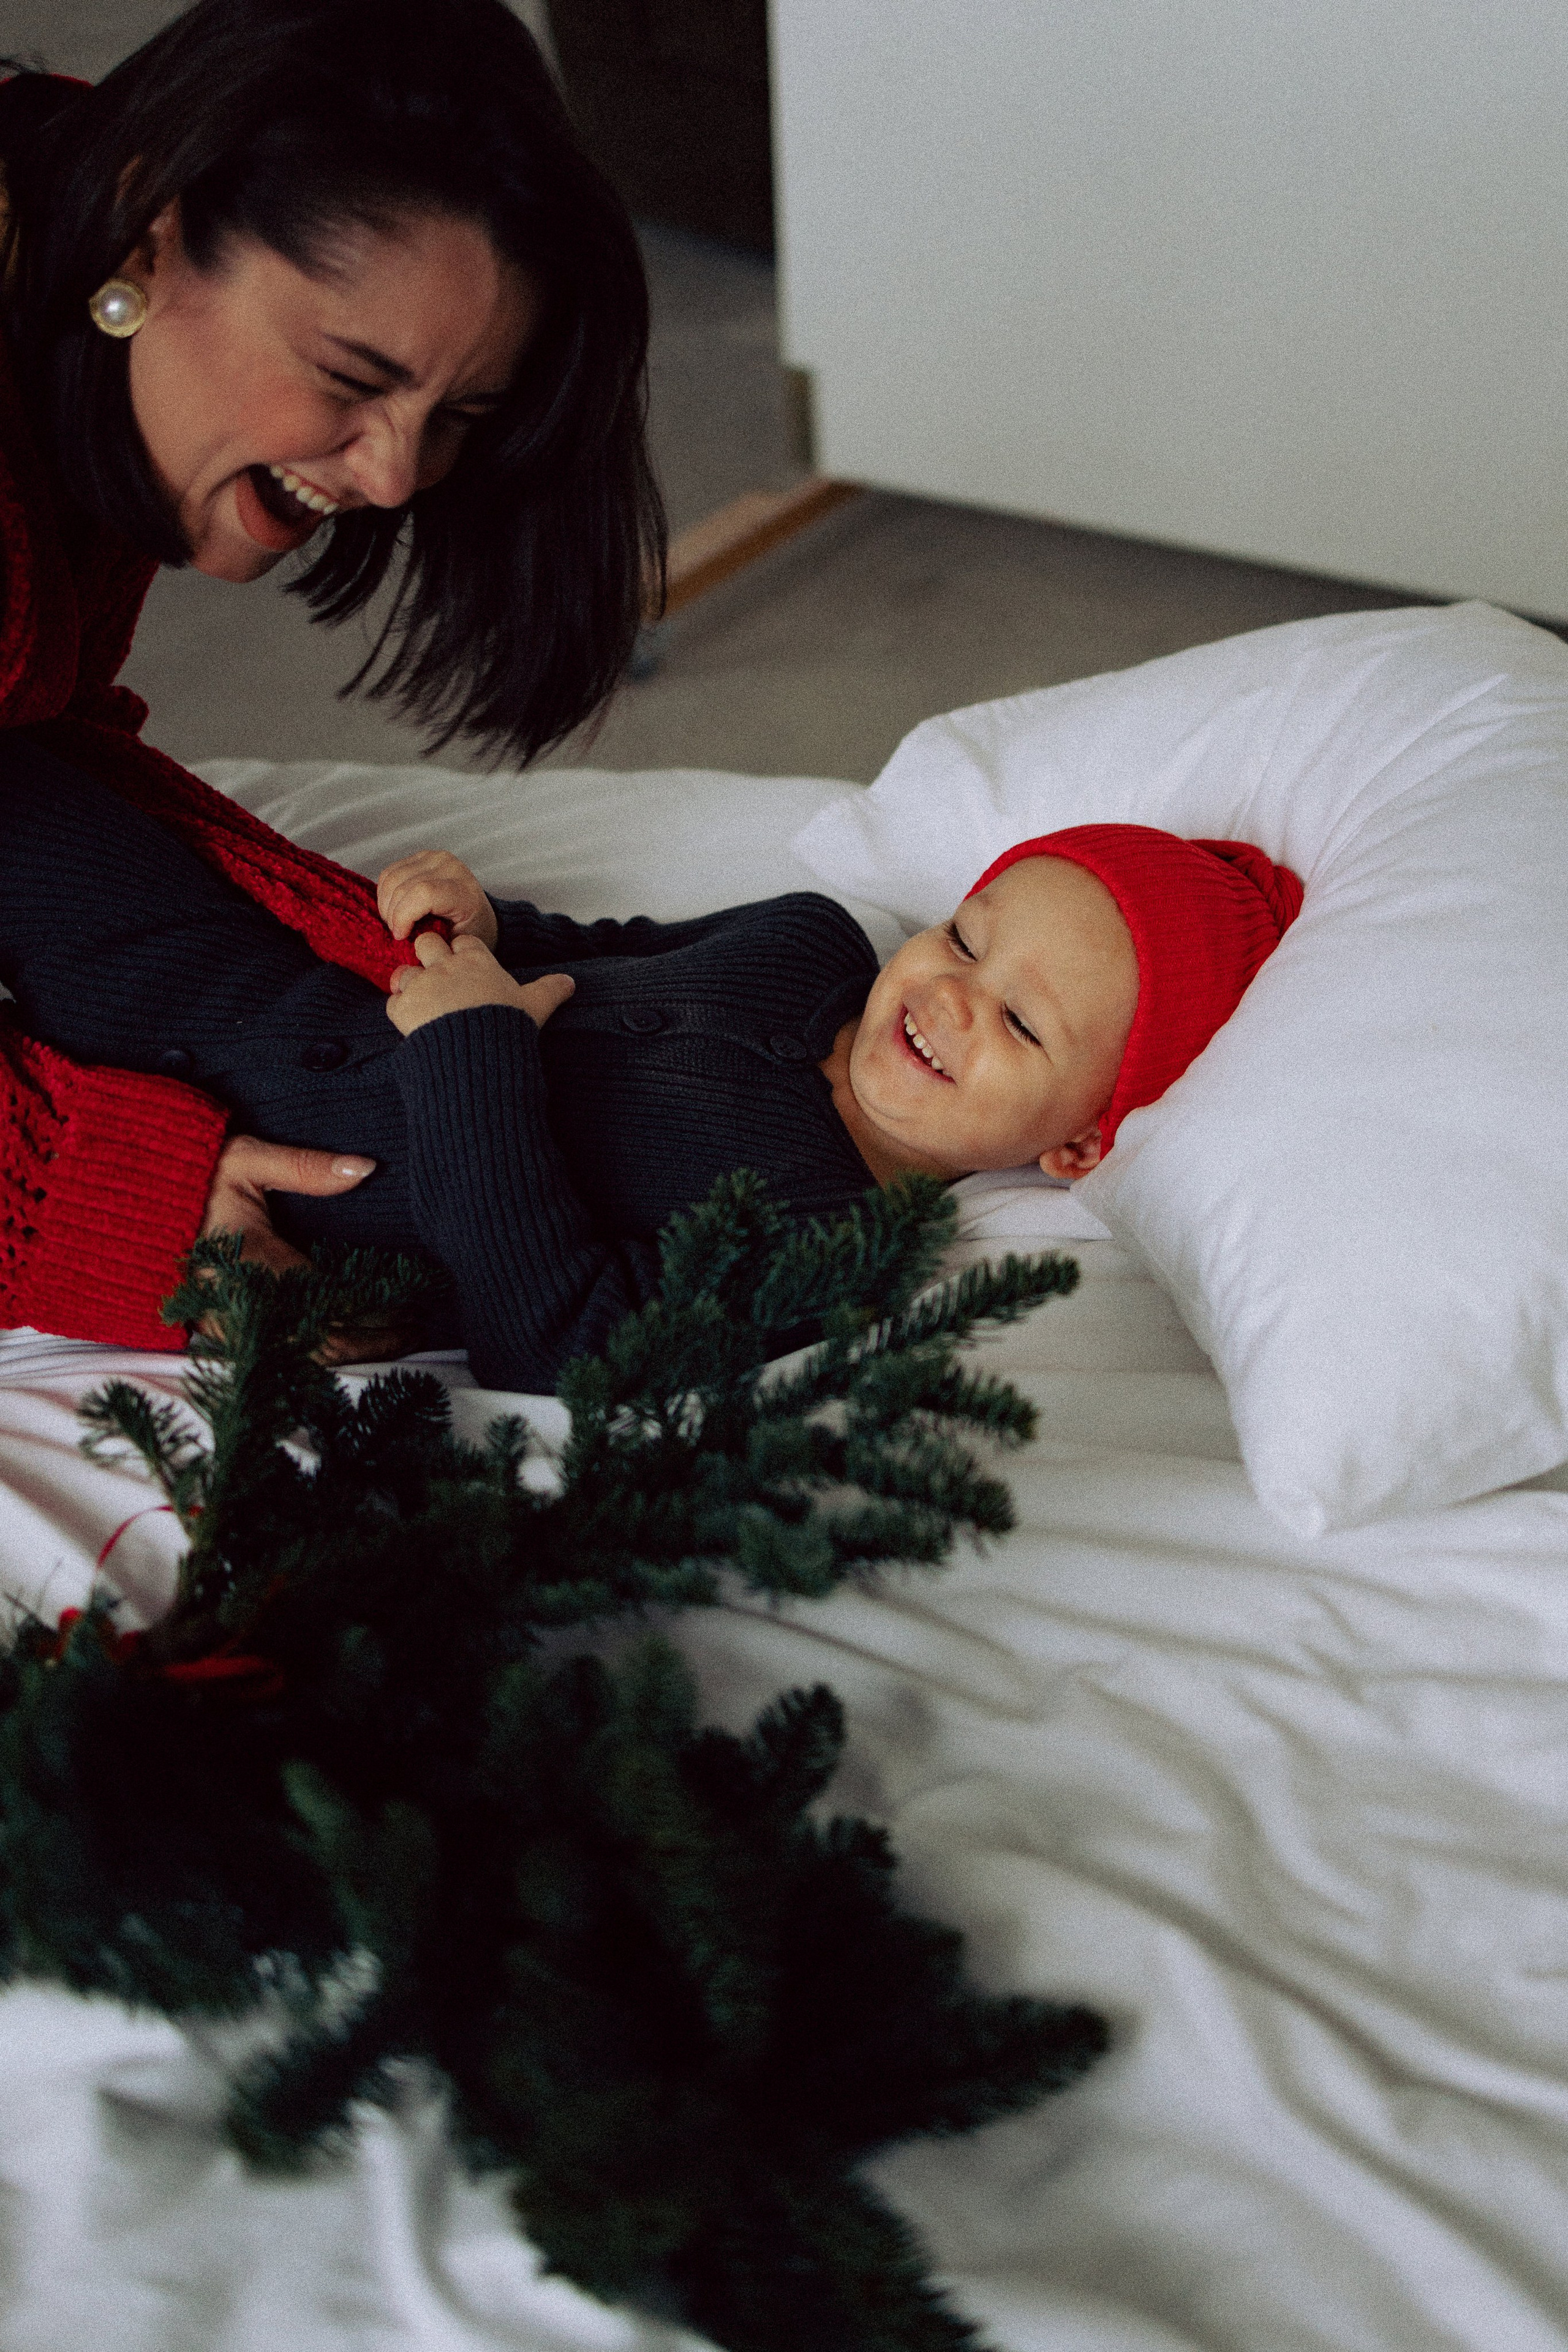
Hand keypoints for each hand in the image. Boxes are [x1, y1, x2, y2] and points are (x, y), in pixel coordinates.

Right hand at [199, 1136, 411, 1364]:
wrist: (120, 1207)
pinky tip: (345, 1346)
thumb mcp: (244, 1160)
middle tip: (416, 1331)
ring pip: (301, 1359)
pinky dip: (316, 1355)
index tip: (416, 1311)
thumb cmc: (187, 1179)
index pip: (333, 1304)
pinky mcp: (215, 1334)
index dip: (378, 1315)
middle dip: (374, 1342)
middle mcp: (243, 1304)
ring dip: (349, 1353)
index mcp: (255, 1263)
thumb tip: (365, 1168)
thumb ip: (306, 1166)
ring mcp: (227, 1325)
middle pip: (325, 1344)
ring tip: (393, 1339)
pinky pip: (276, 1358)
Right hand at [377, 849, 497, 949]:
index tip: (400, 936)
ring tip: (396, 922)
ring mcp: (435, 858)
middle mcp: (451, 868)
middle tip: (398, 933)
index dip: (403, 915)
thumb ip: (430, 940)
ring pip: (391, 878)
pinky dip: (385, 893)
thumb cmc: (467, 932)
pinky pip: (389, 872)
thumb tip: (401, 938)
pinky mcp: (421, 856)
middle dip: (392, 915)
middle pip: (403, 887)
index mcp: (464, 892)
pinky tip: (394, 908)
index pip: (424, 893)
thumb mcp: (454, 943)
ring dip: (385, 905)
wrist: (477, 914)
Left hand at [386, 930, 574, 1036]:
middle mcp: (446, 965)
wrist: (478, 1054)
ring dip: (410, 985)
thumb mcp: (534, 1006)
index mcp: (477, 960)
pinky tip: (412, 1023)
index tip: (464, 965)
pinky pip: (393, 1002)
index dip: (462, 952)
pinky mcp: (404, 1007)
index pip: (464, 940)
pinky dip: (400, 1010)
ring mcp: (423, 985)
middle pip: (426, 943)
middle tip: (436, 977)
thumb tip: (571, 983)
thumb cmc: (506, 1026)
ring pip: (404, 972)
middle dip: (428, 956)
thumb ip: (550, 990)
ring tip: (423, 1003)